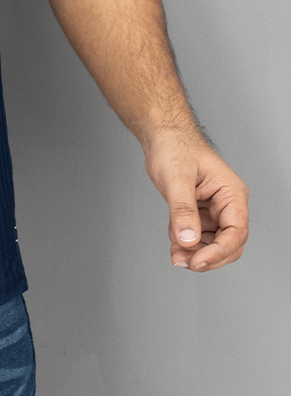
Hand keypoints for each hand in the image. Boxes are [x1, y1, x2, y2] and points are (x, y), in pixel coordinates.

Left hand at [144, 130, 248, 271]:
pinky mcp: (199, 212)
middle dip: (208, 256)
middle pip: (228, 244)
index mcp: (231, 193)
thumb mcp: (177, 178)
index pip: (236, 232)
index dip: (219, 251)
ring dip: (196, 253)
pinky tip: (174, 242)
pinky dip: (188, 244)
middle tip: (185, 262)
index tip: (198, 260)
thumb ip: (182, 209)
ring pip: (213, 244)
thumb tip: (188, 239)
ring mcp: (213, 209)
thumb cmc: (174, 146)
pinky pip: (199, 237)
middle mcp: (227, 204)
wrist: (160, 135)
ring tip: (176, 254)